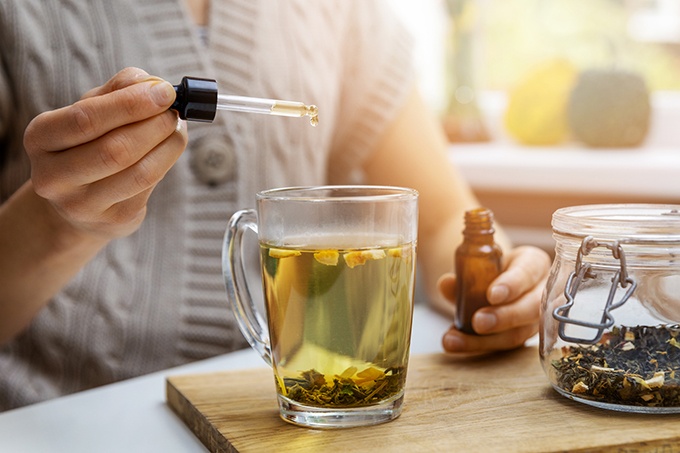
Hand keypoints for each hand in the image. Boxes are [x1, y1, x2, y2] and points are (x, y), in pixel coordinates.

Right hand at [23, 67, 186, 240]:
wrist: (81, 200)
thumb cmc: (89, 143)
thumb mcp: (92, 110)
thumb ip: (118, 90)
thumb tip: (151, 82)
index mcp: (40, 138)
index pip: (86, 119)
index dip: (131, 104)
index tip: (164, 92)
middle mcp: (53, 176)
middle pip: (115, 149)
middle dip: (154, 125)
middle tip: (174, 111)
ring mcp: (82, 204)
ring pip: (138, 172)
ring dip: (167, 145)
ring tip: (177, 128)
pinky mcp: (113, 219)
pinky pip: (149, 187)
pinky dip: (166, 162)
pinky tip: (170, 148)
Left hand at [439, 245, 550, 352]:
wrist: (491, 280)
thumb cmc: (490, 268)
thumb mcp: (478, 264)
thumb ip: (464, 274)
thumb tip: (447, 284)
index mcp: (534, 264)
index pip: (528, 272)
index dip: (512, 284)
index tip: (492, 295)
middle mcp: (542, 293)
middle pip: (532, 308)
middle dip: (504, 317)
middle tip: (478, 322)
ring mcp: (535, 320)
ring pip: (518, 334)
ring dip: (484, 340)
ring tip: (454, 340)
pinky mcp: (521, 338)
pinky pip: (503, 347)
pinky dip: (477, 346)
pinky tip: (456, 343)